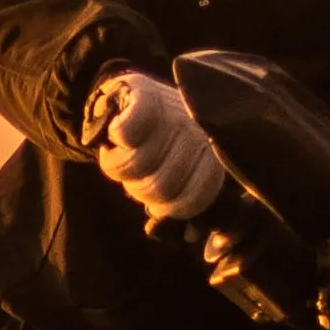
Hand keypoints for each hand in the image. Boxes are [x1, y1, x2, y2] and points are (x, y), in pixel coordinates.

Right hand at [88, 66, 230, 231]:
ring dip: (120, 167)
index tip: (162, 203)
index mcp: (212, 152)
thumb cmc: (161, 142)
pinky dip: (117, 138)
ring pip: (136, 165)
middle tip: (138, 175)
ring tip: (122, 155)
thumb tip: (190, 236)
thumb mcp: (182, 170)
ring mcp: (174, 111)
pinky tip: (117, 136)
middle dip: (140, 190)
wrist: (134, 95)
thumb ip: (188, 202)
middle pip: (159, 187)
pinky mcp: (144, 94)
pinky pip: (126, 132)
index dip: (173, 208)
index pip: (196, 196)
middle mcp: (197, 130)